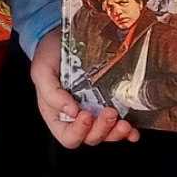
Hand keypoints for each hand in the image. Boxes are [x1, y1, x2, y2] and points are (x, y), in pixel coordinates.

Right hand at [28, 30, 138, 148]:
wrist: (61, 38)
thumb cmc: (48, 56)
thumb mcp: (42, 71)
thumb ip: (51, 93)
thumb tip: (72, 112)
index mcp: (57, 115)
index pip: (68, 136)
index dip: (79, 131)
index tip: (85, 114)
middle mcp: (76, 118)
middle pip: (91, 137)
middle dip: (102, 129)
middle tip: (109, 112)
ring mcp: (93, 112)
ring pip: (107, 134)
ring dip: (116, 133)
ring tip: (124, 123)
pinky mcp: (107, 104)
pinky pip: (118, 125)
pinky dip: (128, 132)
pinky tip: (133, 130)